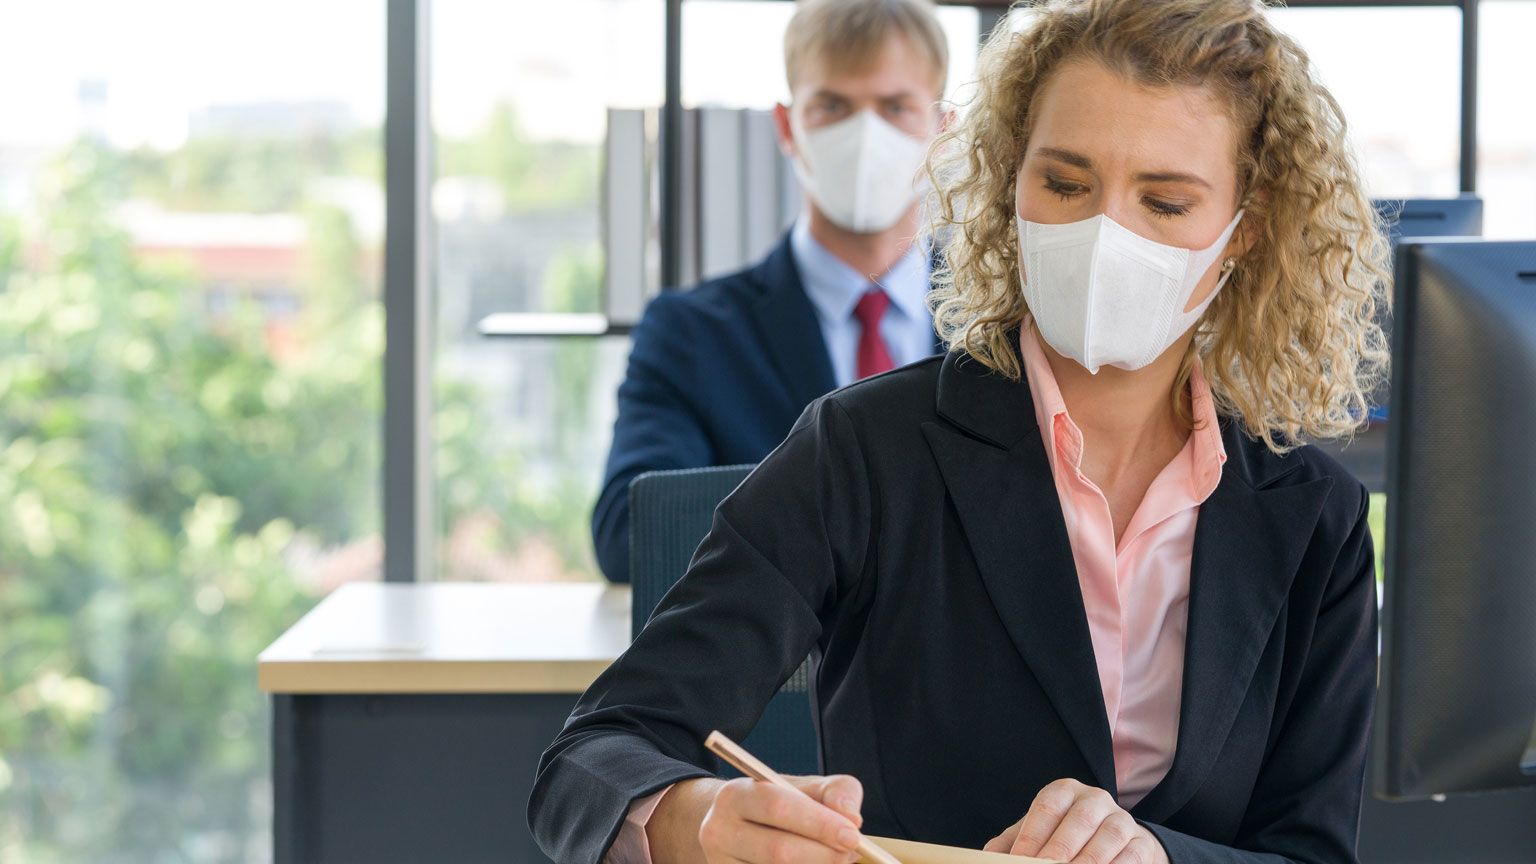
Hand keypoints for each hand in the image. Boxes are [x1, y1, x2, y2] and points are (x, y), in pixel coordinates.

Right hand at [651, 774, 866, 863]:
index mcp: (735, 795)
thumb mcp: (804, 789)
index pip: (778, 807)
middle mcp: (718, 831)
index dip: (818, 823)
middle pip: (778, 851)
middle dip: (823, 855)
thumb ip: (834, 792)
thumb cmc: (781, 807)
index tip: (853, 834)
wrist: (737, 828)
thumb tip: (851, 817)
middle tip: (851, 854)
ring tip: (836, 860)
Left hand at [983, 779, 1168, 863]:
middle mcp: (1095, 799)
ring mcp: (1122, 819)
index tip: (1018, 859)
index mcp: (1065, 791)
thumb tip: (989, 856)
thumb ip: (1013, 843)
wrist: (1115, 845)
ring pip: (1108, 836)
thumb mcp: (1038, 834)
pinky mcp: (1143, 842)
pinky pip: (1133, 854)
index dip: (1032, 835)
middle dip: (1060, 849)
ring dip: (1089, 859)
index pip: (1047, 808)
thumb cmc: (1066, 838)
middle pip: (1078, 820)